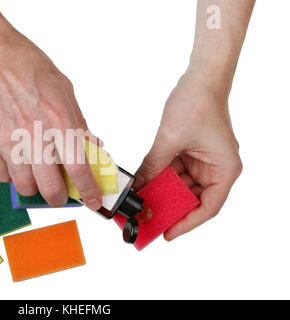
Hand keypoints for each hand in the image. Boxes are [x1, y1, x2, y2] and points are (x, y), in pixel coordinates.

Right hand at [0, 23, 101, 209]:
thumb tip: (91, 147)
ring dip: (35, 187)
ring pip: (24, 187)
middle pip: (50, 188)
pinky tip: (17, 162)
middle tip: (62, 194)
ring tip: (37, 175)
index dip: (89, 190)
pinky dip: (12, 175)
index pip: (79, 169)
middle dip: (60, 198)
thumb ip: (78, 124)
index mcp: (60, 122)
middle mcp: (35, 137)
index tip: (93, 200)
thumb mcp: (65, 91)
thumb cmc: (29, 68)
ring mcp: (9, 143)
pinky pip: (2, 175)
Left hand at [134, 71, 241, 240]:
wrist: (200, 77)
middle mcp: (216, 168)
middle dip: (169, 207)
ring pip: (180, 186)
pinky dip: (159, 177)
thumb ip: (153, 166)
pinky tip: (143, 184)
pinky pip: (174, 171)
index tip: (166, 232)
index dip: (186, 223)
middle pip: (192, 198)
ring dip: (161, 192)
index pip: (207, 207)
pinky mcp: (190, 153)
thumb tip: (138, 187)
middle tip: (148, 219)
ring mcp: (202, 161)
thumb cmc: (197, 103)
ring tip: (142, 203)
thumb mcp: (170, 140)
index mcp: (224, 169)